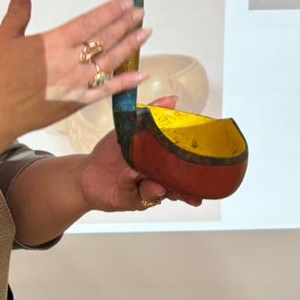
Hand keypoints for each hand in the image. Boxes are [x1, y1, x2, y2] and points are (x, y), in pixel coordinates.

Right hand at [0, 0, 150, 139]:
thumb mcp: (4, 37)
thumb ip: (18, 10)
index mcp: (54, 43)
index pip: (90, 22)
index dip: (110, 11)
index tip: (125, 2)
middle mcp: (70, 62)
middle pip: (105, 39)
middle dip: (125, 24)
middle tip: (140, 13)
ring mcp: (77, 83)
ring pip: (111, 61)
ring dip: (130, 46)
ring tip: (145, 33)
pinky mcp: (78, 101)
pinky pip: (108, 90)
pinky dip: (126, 82)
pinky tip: (140, 74)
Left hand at [76, 96, 204, 211]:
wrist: (88, 173)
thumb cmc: (111, 152)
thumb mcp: (130, 127)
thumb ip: (151, 113)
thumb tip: (173, 100)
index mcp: (161, 161)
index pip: (183, 163)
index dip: (197, 166)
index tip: (212, 165)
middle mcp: (158, 176)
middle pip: (180, 182)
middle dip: (190, 185)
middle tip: (198, 185)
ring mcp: (148, 188)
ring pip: (165, 191)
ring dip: (171, 190)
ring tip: (168, 186)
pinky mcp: (135, 199)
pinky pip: (145, 197)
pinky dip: (149, 192)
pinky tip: (150, 186)